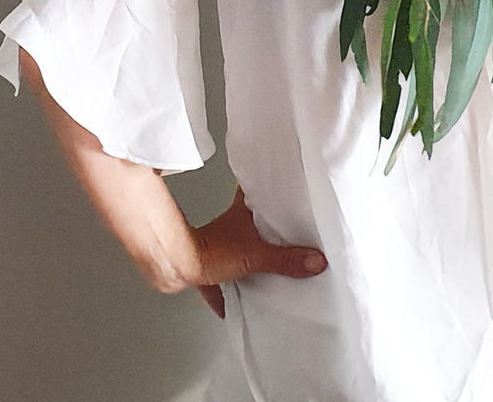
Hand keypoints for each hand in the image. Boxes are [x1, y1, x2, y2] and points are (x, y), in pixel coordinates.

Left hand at [187, 184, 327, 317]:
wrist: (176, 269)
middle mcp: (233, 224)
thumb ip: (286, 259)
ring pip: (242, 246)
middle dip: (270, 228)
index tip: (289, 188)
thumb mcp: (256, 256)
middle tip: (290, 233)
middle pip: (256, 221)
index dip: (274, 187)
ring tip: (272, 266)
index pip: (261, 189)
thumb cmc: (211, 252)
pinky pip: (226, 275)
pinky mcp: (210, 266)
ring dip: (253, 256)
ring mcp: (221, 245)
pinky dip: (230, 289)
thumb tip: (317, 261)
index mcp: (244, 211)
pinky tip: (236, 304)